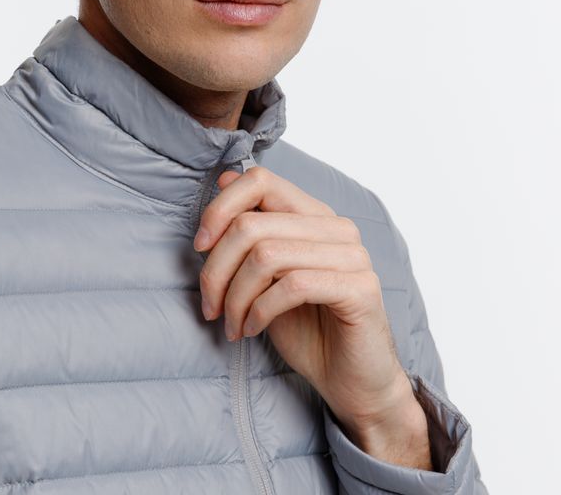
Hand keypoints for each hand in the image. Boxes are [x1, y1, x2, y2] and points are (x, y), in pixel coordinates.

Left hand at [193, 165, 418, 439]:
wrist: (352, 384)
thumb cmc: (307, 329)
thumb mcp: (265, 277)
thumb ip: (250, 231)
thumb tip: (224, 177)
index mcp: (313, 214)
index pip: (260, 179)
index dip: (220, 208)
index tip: (199, 247)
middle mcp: (336, 227)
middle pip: (252, 224)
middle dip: (216, 268)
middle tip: (210, 305)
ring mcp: (352, 255)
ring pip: (266, 255)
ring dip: (235, 296)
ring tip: (231, 323)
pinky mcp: (360, 288)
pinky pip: (293, 285)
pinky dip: (259, 310)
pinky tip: (252, 329)